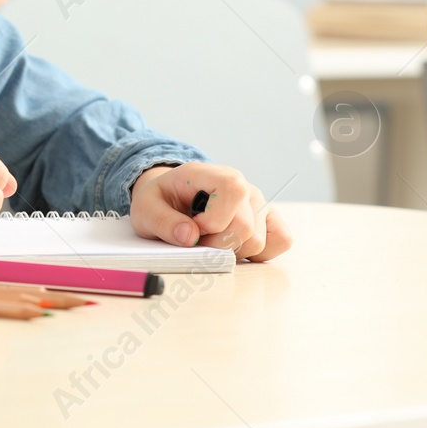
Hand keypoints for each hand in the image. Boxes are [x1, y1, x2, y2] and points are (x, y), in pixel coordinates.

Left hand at [129, 162, 290, 261]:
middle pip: (245, 227)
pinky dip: (258, 253)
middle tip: (197, 241)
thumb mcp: (146, 208)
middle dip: (217, 245)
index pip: (233, 191)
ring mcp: (259, 204)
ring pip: (259, 241)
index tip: (193, 229)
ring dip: (233, 251)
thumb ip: (163, 221)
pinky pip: (280, 241)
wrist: (172, 198)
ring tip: (212, 242)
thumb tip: (190, 237)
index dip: (214, 220)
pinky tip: (235, 247)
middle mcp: (242, 186)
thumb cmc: (162, 201)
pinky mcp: (268, 221)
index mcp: (211, 174)